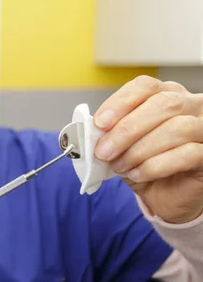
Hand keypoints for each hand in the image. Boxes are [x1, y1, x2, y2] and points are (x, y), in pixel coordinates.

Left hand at [92, 75, 202, 223]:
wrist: (165, 194)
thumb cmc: (144, 163)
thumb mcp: (120, 146)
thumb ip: (109, 134)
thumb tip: (90, 130)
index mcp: (165, 94)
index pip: (145, 87)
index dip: (120, 103)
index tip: (99, 123)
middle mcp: (190, 105)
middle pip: (162, 104)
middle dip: (126, 130)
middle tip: (103, 151)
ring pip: (177, 128)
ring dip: (140, 149)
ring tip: (120, 166)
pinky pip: (188, 154)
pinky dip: (155, 165)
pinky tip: (137, 174)